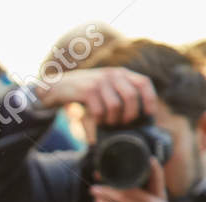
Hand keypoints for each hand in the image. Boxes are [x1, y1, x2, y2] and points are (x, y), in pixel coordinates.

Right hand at [37, 66, 156, 124]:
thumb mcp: (103, 88)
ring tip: (108, 124)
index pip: (143, 83)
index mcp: (120, 73)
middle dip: (130, 114)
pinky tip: (96, 123)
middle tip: (123, 123)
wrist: (56, 87)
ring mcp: (99, 81)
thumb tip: (133, 118)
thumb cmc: (82, 93)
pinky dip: (99, 121)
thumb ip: (117, 95)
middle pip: (132, 96)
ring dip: (113, 120)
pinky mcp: (87, 90)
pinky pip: (99, 110)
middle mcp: (112, 74)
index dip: (150, 99)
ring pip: (116, 105)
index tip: (149, 114)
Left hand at [91, 159, 181, 201]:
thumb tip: (131, 194)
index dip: (152, 167)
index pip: (157, 178)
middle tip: (99, 174)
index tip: (147, 157)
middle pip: (131, 187)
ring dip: (106, 192)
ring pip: (123, 198)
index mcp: (160, 200)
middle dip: (114, 180)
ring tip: (94, 189)